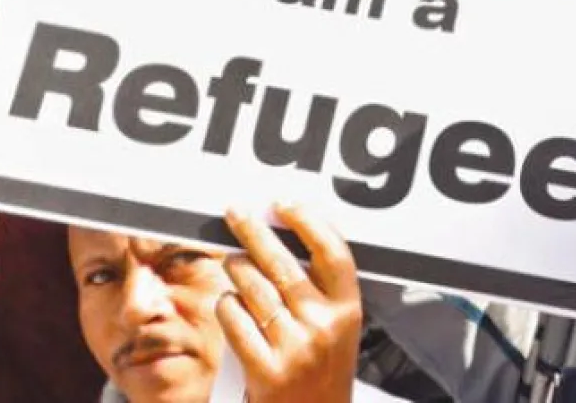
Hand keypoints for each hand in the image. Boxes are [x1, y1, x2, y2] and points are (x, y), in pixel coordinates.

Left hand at [217, 204, 362, 402]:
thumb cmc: (323, 368)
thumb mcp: (337, 327)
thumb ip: (319, 288)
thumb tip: (281, 235)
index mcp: (349, 310)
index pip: (332, 251)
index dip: (307, 221)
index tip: (283, 205)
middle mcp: (324, 326)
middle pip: (282, 263)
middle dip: (253, 232)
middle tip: (235, 213)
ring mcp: (294, 348)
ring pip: (252, 288)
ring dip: (236, 269)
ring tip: (233, 262)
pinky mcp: (264, 370)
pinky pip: (233, 319)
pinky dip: (227, 306)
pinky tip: (230, 304)